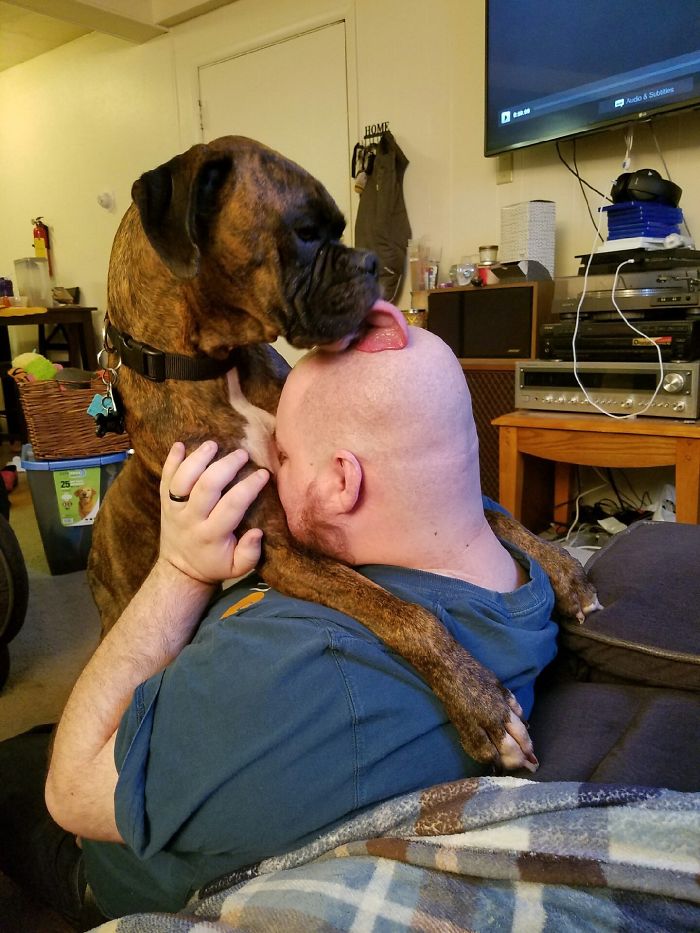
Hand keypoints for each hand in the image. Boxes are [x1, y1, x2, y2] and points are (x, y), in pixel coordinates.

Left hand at [159, 441, 268, 583]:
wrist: (180, 570)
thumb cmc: (214, 564)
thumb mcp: (237, 568)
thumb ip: (250, 553)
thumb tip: (258, 532)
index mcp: (212, 535)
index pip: (232, 505)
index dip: (249, 487)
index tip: (263, 473)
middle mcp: (191, 519)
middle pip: (206, 486)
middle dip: (226, 466)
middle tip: (242, 454)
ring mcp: (175, 509)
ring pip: (183, 479)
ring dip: (197, 459)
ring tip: (213, 444)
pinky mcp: (165, 502)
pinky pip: (164, 479)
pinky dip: (170, 461)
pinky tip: (180, 444)